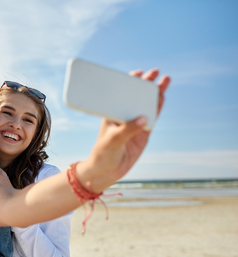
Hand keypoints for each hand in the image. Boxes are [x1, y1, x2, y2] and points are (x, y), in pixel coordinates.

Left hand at [80, 69, 170, 192]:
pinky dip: (158, 108)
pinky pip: (152, 118)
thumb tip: (144, 119)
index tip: (137, 74)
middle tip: (155, 72)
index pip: (120, 94)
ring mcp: (134, 124)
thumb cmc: (103, 153)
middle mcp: (123, 116)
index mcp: (111, 114)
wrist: (107, 171)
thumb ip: (127, 130)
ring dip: (155, 94)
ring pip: (146, 106)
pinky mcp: (143, 134)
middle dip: (145, 84)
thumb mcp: (112, 140)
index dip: (129, 82)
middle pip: (136, 97)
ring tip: (165, 81)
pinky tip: (163, 98)